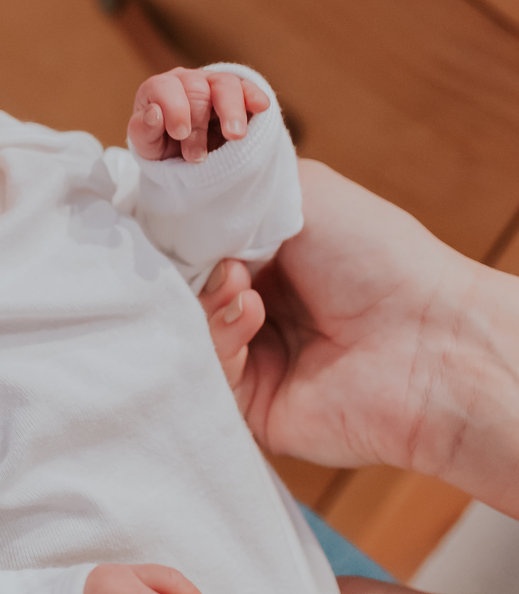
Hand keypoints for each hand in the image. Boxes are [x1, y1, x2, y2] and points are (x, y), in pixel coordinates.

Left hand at [128, 66, 268, 164]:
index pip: (164, 87)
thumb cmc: (163, 146)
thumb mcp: (147, 146)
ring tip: (235, 136)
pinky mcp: (239, 95)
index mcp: (160, 89)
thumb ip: (143, 131)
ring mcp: (214, 84)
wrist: (186, 158)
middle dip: (198, 123)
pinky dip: (254, 96)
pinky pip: (248, 88)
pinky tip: (261, 107)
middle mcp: (187, 80)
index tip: (179, 133)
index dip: (173, 108)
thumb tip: (154, 114)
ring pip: (226, 84)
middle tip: (197, 156)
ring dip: (231, 111)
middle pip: (197, 88)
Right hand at [199, 163, 518, 513]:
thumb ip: (227, 189)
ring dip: (205, 303)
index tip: (165, 215)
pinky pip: (203, 374)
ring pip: (184, 330)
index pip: (190, 242)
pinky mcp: (248, 404)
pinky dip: (218, 341)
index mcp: (266, 254)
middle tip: (216, 258)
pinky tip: (251, 321)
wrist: (428, 341)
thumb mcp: (299, 192)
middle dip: (184, 269)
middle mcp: (254, 303)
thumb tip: (170, 203)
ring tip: (243, 288)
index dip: (171, 231)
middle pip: (178, 288)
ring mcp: (251, 355)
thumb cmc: (378, 257)